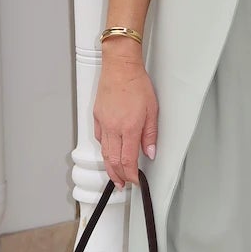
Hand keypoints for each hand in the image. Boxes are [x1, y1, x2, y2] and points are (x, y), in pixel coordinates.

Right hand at [94, 45, 158, 185]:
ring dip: (109, 166)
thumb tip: (150, 152)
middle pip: (113, 160)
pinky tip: (109, 151)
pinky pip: (100, 138)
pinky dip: (104, 149)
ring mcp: (103, 123)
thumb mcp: (152, 109)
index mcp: (128, 128)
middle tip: (122, 184)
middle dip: (118, 176)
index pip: (128, 160)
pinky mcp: (97, 117)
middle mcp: (114, 128)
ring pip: (104, 152)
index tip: (134, 181)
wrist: (120, 67)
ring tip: (114, 175)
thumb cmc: (136, 84)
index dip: (130, 175)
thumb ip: (150, 134)